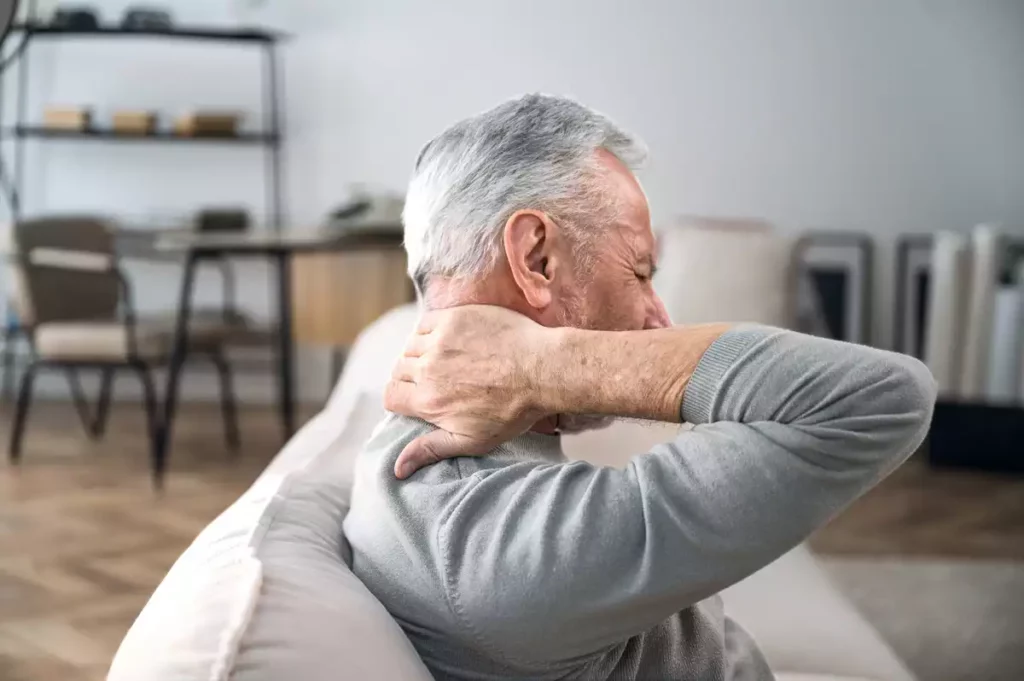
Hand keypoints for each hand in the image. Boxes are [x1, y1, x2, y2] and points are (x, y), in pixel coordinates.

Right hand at [386, 305, 553, 477]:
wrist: (542, 371)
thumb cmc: (511, 410)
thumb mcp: (471, 440)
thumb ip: (430, 450)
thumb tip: (397, 469)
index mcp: (428, 401)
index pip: (390, 396)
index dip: (400, 399)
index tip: (416, 399)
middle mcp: (428, 369)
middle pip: (398, 370)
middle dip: (411, 377)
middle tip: (436, 380)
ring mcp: (440, 340)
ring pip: (410, 345)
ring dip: (419, 353)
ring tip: (443, 360)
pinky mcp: (454, 319)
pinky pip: (425, 323)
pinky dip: (429, 331)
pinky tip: (447, 340)